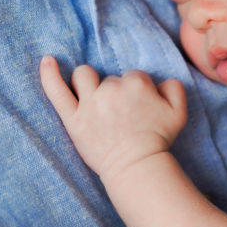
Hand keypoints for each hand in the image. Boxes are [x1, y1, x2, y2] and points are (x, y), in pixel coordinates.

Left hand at [39, 57, 186, 180]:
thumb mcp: (179, 112)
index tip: (137, 110)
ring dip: (89, 82)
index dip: (136, 93)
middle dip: (115, 92)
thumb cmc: (159, 140)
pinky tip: (47, 60)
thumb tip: (160, 82)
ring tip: (96, 101)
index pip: (132, 76)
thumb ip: (174, 88)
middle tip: (121, 117)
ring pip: (84, 76)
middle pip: (109, 78)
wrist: (137, 166)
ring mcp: (90, 103)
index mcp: (136, 83)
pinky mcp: (73, 118)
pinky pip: (56, 90)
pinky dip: (49, 74)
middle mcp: (111, 88)